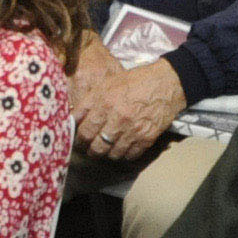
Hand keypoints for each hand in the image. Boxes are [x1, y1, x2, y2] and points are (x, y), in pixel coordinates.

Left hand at [71, 43, 186, 159]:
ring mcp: (133, 130)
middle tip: (89, 149)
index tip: (79, 141)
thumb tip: (72, 120)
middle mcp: (117, 119)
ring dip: (106, 154)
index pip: (84, 132)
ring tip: (105, 149)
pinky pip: (129, 156)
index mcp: (104, 104)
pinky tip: (122, 148)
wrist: (165, 84)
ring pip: (112, 154)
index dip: (79, 140)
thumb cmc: (133, 82)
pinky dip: (124, 155)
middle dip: (90, 150)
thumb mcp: (106, 85)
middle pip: (97, 147)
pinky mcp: (146, 138)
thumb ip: (88, 103)